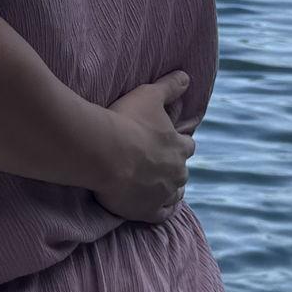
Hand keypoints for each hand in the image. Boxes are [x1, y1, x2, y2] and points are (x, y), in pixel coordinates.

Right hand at [97, 71, 193, 222]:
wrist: (103, 153)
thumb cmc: (125, 121)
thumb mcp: (149, 95)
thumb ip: (169, 86)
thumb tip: (186, 76)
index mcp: (179, 147)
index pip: (187, 146)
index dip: (177, 144)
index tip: (167, 143)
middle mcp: (177, 172)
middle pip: (181, 171)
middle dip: (172, 168)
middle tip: (155, 164)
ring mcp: (164, 194)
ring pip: (175, 195)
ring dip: (169, 190)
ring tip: (155, 187)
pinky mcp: (148, 211)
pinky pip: (161, 215)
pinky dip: (160, 211)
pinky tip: (153, 207)